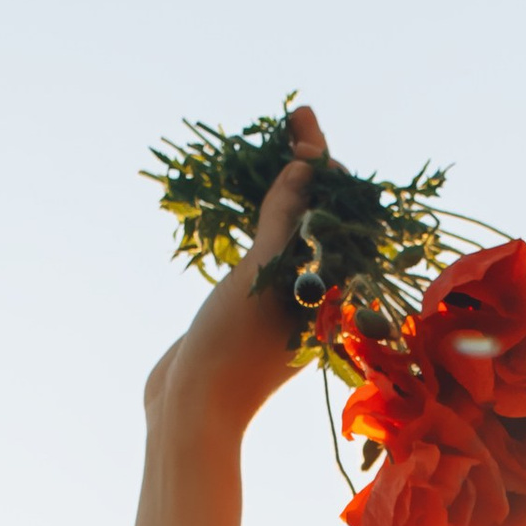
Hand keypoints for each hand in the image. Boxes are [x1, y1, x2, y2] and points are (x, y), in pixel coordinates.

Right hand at [144, 104, 326, 445]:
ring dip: (283, 184)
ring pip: (289, 228)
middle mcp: (315, 293)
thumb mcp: (263, 279)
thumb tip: (307, 166)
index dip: (323, 162)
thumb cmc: (232, 350)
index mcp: (332, 291)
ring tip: (277, 138)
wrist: (188, 410)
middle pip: (318, 215)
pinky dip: (259, 214)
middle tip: (296, 115)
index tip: (305, 121)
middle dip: (308, 165)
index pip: (337, 212)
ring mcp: (282, 298)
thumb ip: (287, 223)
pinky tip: (250, 187)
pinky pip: (262, 247)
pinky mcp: (250, 305)